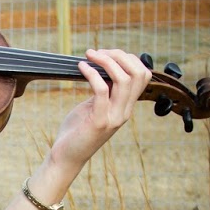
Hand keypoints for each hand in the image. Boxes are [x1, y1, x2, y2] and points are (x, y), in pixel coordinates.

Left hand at [49, 47, 152, 174]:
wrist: (66, 157)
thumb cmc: (77, 130)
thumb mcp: (94, 106)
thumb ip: (104, 90)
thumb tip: (104, 65)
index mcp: (127, 106)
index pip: (143, 75)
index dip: (128, 58)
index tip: (107, 53)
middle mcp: (125, 112)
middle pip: (137, 73)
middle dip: (118, 55)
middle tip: (97, 52)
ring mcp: (114, 117)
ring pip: (124, 79)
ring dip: (106, 61)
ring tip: (89, 55)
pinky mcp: (99, 121)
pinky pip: (102, 89)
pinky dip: (92, 74)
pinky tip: (81, 67)